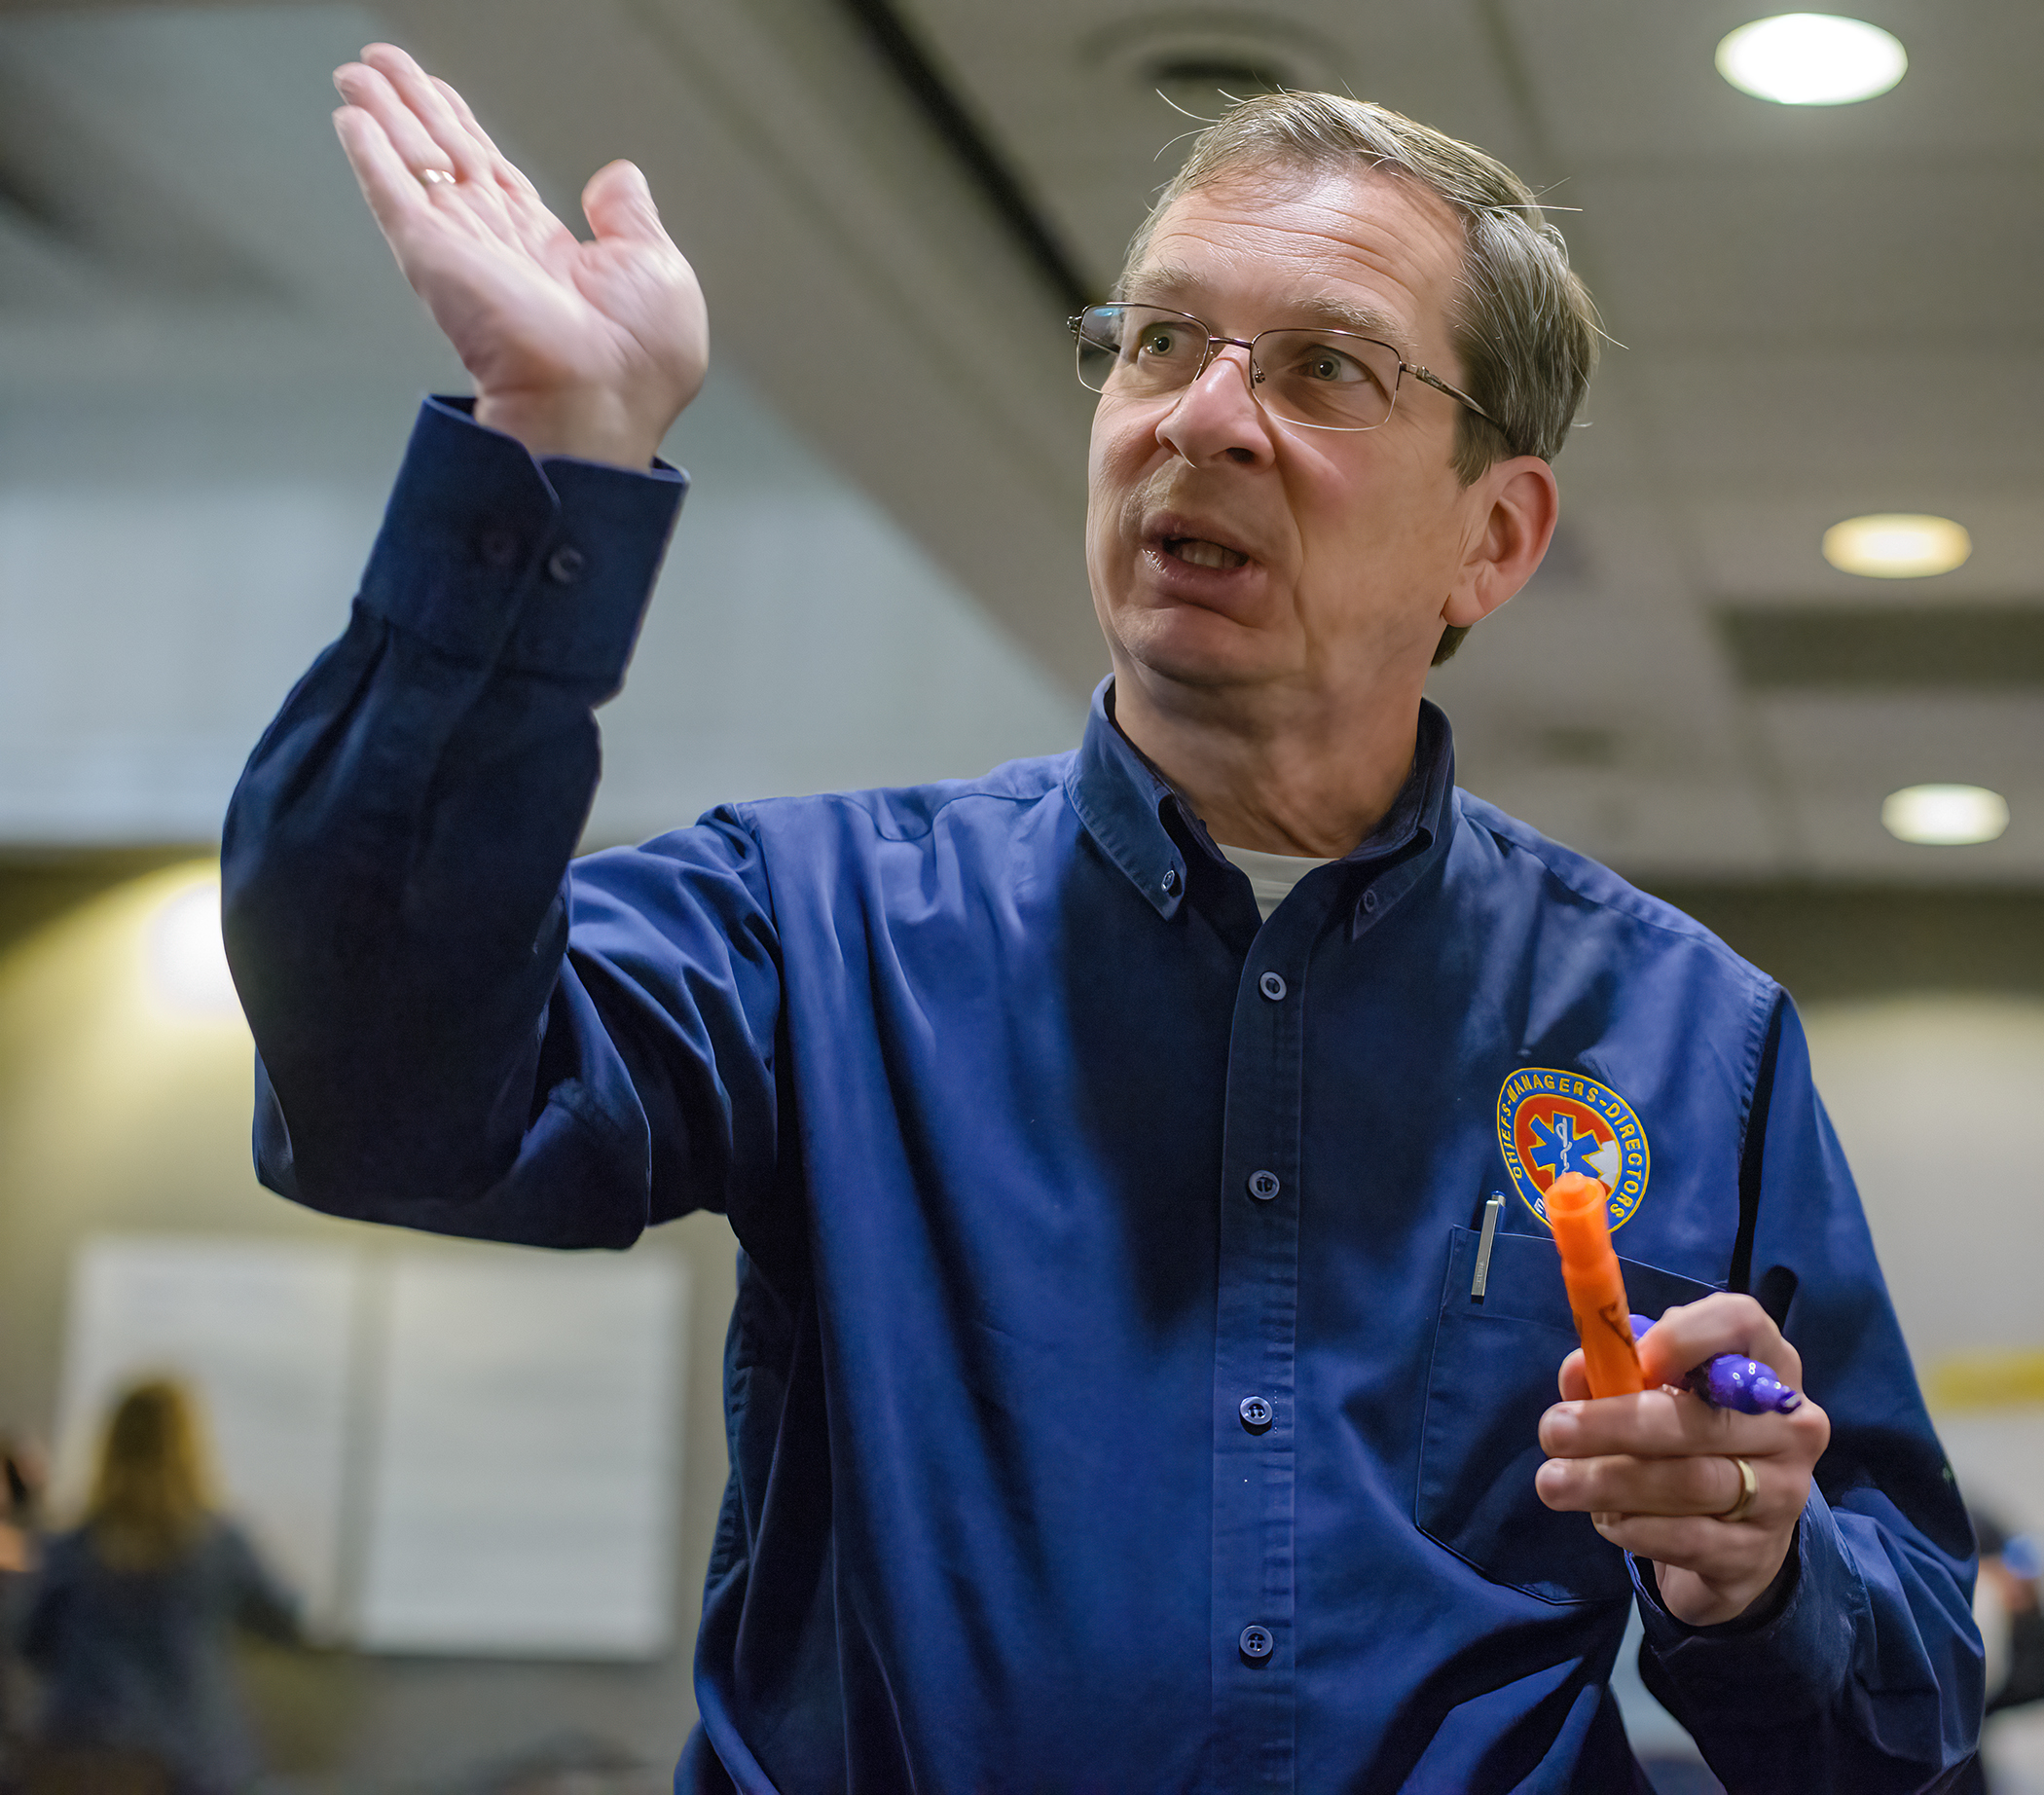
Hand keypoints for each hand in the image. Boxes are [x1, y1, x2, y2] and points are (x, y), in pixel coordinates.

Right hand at [331, 43, 707, 466]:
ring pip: (413, 164)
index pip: (492, 174)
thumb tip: (619, 177)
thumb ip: (630, 218)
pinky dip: (372, 157)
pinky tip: (351, 119)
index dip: (462, 129)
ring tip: (355, 73)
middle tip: (379, 64)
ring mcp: (461, 251)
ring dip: (382, 115)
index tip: (435, 92)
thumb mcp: (655, 269)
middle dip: (411, 107)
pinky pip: (395, 194)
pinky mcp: (434, 256)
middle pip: (445, 158)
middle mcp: (498, 248)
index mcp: (546, 254)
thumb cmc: (640, 363)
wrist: (603, 402)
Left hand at [1535, 1291, 1830, 1625]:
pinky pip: (1690, 1538)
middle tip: (1552, 1431)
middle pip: (1702, 1419)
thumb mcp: (1651, 1392)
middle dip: (1614, 1425)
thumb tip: (1580, 1370)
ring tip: (1553, 1483)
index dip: (1685, 1334)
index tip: (1631, 1357)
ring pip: (1691, 1482)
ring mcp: (1785, 1493)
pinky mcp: (1760, 1552)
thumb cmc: (1684, 1436)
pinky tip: (1604, 1520)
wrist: (1730, 1534)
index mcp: (1764, 1362)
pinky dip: (1636, 1528)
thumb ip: (1614, 1372)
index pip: (1742, 1323)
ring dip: (1610, 1482)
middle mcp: (1791, 1425)